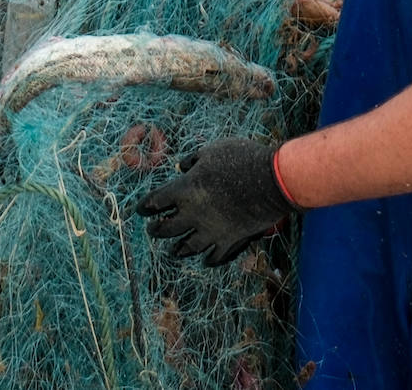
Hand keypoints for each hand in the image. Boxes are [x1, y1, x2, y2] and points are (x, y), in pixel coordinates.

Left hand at [135, 138, 298, 266]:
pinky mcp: (229, 240)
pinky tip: (206, 260)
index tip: (140, 210)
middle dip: (156, 230)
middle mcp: (192, 214)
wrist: (270, 180)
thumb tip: (182, 166)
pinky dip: (209, 259)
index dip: (145, 206)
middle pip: (166, 229)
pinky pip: (215, 256)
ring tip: (174, 251)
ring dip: (178, 249)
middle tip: (152, 230)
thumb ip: (193, 160)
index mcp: (184, 190)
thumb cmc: (240, 159)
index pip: (156, 202)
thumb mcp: (212, 151)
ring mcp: (211, 230)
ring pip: (187, 247)